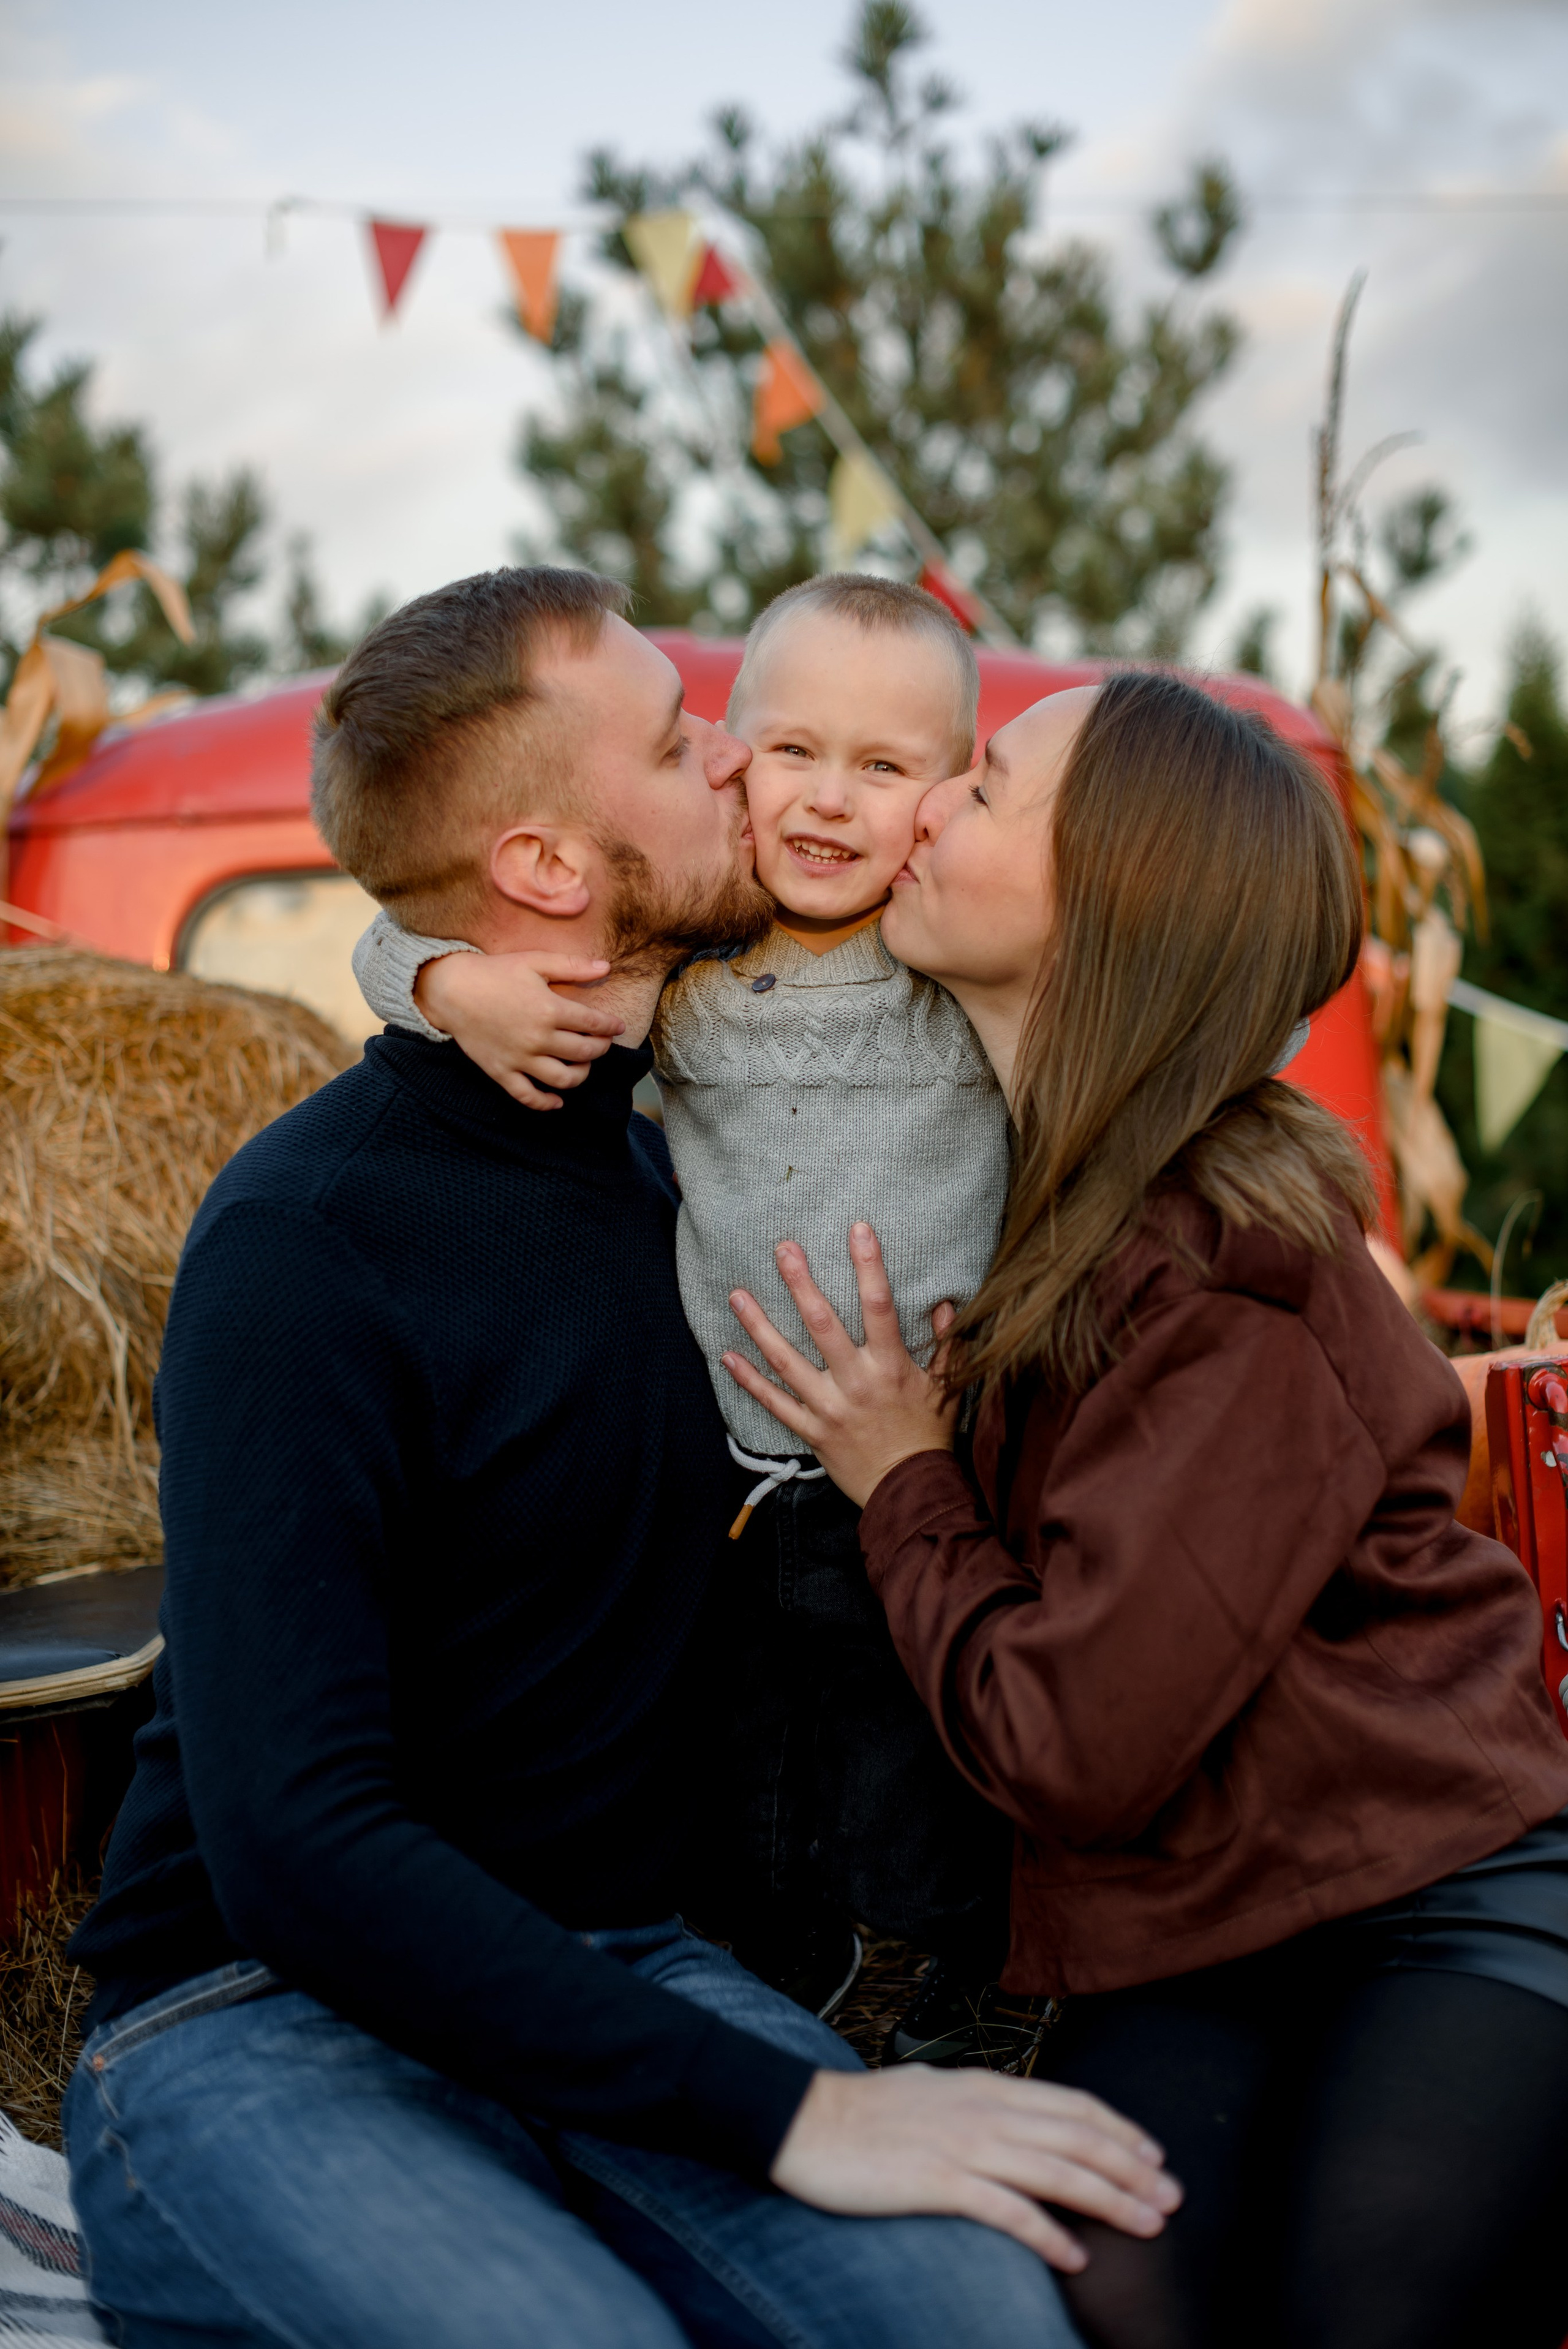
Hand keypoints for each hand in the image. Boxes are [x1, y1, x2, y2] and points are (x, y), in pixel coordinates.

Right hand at [416, 952, 625, 1109]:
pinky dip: (546, 1103)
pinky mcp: (501, 1072)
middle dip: (600, 1048)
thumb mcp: (535, 961)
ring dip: (581, 1075)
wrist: (451, 990)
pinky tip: (557, 1100)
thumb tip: (606, 966)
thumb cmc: (495, 972)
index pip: (593, 1024)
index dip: (610, 1026)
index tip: (617, 1026)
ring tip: (583, 1066)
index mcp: (549, 1009)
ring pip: (563, 1079)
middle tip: (602, 1043)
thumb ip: (572, 966)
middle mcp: (538, 1038)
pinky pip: (527, 1096)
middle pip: (584, 1052)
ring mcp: (519, 1059)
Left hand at [722, 1222, 956, 1505]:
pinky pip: (774, 1403)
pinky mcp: (811, 1430)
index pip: (879, 1305)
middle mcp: (856, 1382)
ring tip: (737, 1294)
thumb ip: (947, 1345)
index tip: (858, 1228)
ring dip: (759, 1326)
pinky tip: (728, 1356)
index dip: (868, 1264)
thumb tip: (945, 1304)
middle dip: (800, 1283)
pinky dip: (749, 1381)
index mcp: (891, 1366)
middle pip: (822, 1324)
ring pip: (786, 1360)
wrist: (911, 1493)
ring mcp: (828, 1407)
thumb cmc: (929, 1437)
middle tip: (782, 1248)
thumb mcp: (948, 1388)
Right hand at [770, 2065, 1181, 2270]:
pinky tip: (1075, 2255)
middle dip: (1131, 2167)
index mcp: (984, 2086)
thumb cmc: (867, 2111)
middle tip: (1171, 2195)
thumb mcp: (934, 2090)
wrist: (806, 2121)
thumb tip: (1015, 2113)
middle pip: (1077, 2138)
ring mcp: (964, 2145)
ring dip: (1109, 2199)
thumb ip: (978, 2101)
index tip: (1153, 2153)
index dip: (1118, 2128)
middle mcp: (983, 2110)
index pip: (1070, 2103)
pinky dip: (1048, 2233)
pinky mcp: (940, 2182)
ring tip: (1146, 2223)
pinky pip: (1008, 2210)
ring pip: (1057, 2171)